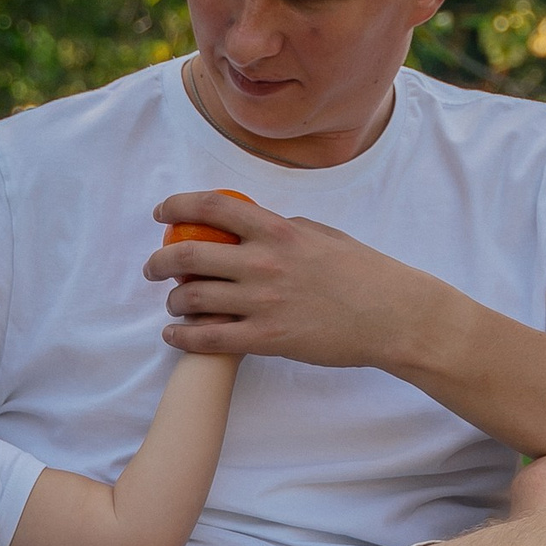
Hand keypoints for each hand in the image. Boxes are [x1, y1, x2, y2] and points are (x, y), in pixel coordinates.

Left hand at [144, 193, 440, 369]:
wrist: (392, 316)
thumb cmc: (364, 273)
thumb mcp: (322, 235)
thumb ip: (283, 229)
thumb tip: (255, 227)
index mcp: (278, 231)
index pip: (212, 207)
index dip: (177, 205)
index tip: (162, 213)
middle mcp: (263, 263)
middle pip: (189, 255)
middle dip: (160, 261)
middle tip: (153, 267)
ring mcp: (263, 303)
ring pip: (192, 299)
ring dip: (173, 301)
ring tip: (173, 304)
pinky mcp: (267, 339)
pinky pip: (209, 339)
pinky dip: (183, 337)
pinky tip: (175, 335)